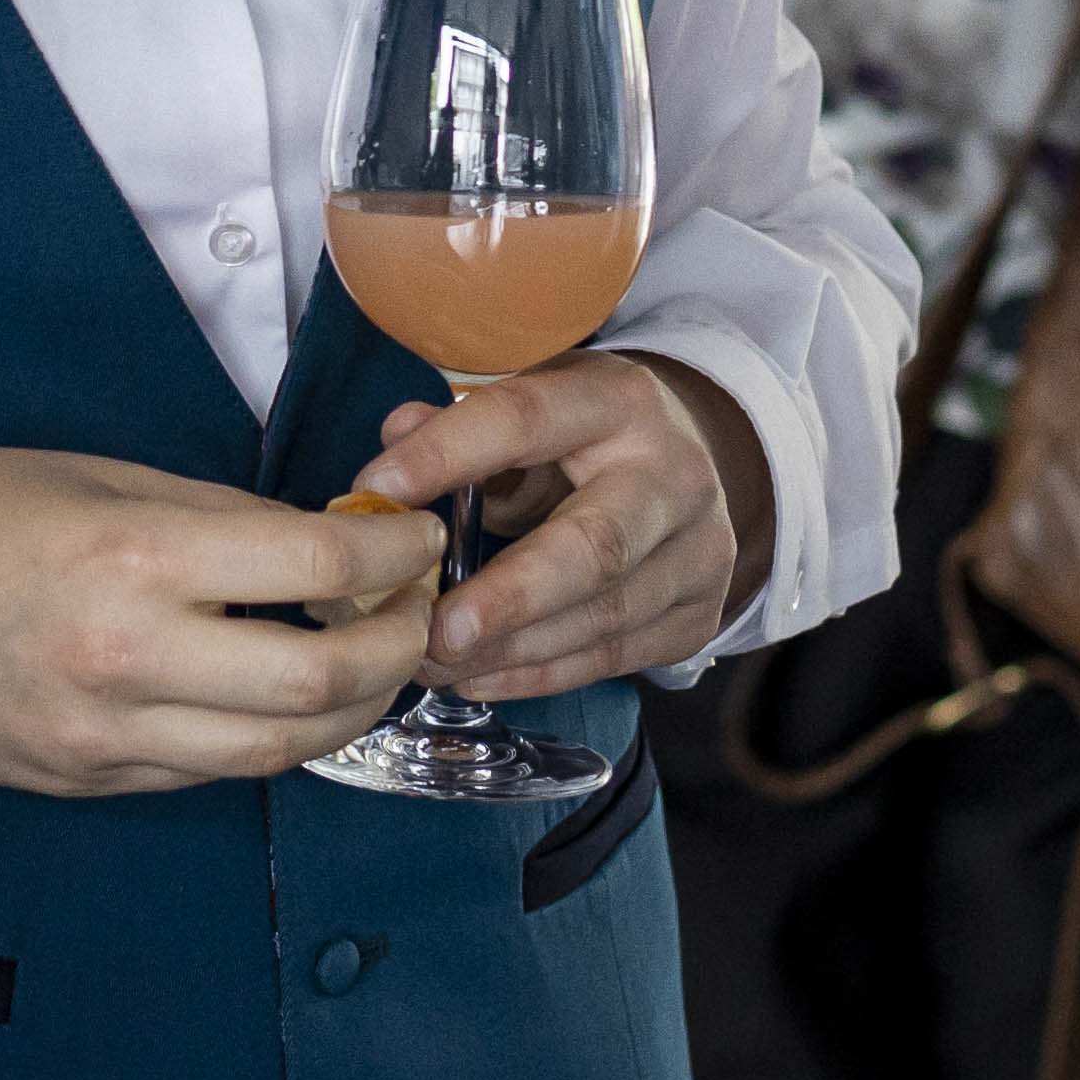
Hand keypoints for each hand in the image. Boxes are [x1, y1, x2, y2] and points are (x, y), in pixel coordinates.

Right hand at [0, 449, 437, 796]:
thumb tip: (319, 537)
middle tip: (419, 610)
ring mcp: (107, 737)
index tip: (419, 537)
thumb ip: (212, 515)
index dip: (395, 552)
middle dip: (400, 647)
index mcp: (134, 557)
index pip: (317, 563)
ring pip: (279, 750)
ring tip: (371, 659)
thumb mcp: (92, 476)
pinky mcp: (87, 782)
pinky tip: (281, 694)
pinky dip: (267, 735)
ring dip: (351, 707)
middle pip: (322, 682)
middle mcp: (130, 658)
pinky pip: (209, 770)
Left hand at [353, 356, 772, 700]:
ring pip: (604, 615)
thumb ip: (461, 423)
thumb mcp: (533, 407)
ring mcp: (698, 551)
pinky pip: (614, 658)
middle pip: (596, 546)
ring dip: (511, 650)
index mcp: (618, 401)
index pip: (527, 419)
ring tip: (433, 661)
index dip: (449, 452)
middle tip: (435, 631)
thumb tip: (397, 436)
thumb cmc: (585, 439)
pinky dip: (539, 675)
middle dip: (509, 596)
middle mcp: (673, 476)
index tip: (379, 487)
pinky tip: (477, 678)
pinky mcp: (699, 614)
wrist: (686, 470)